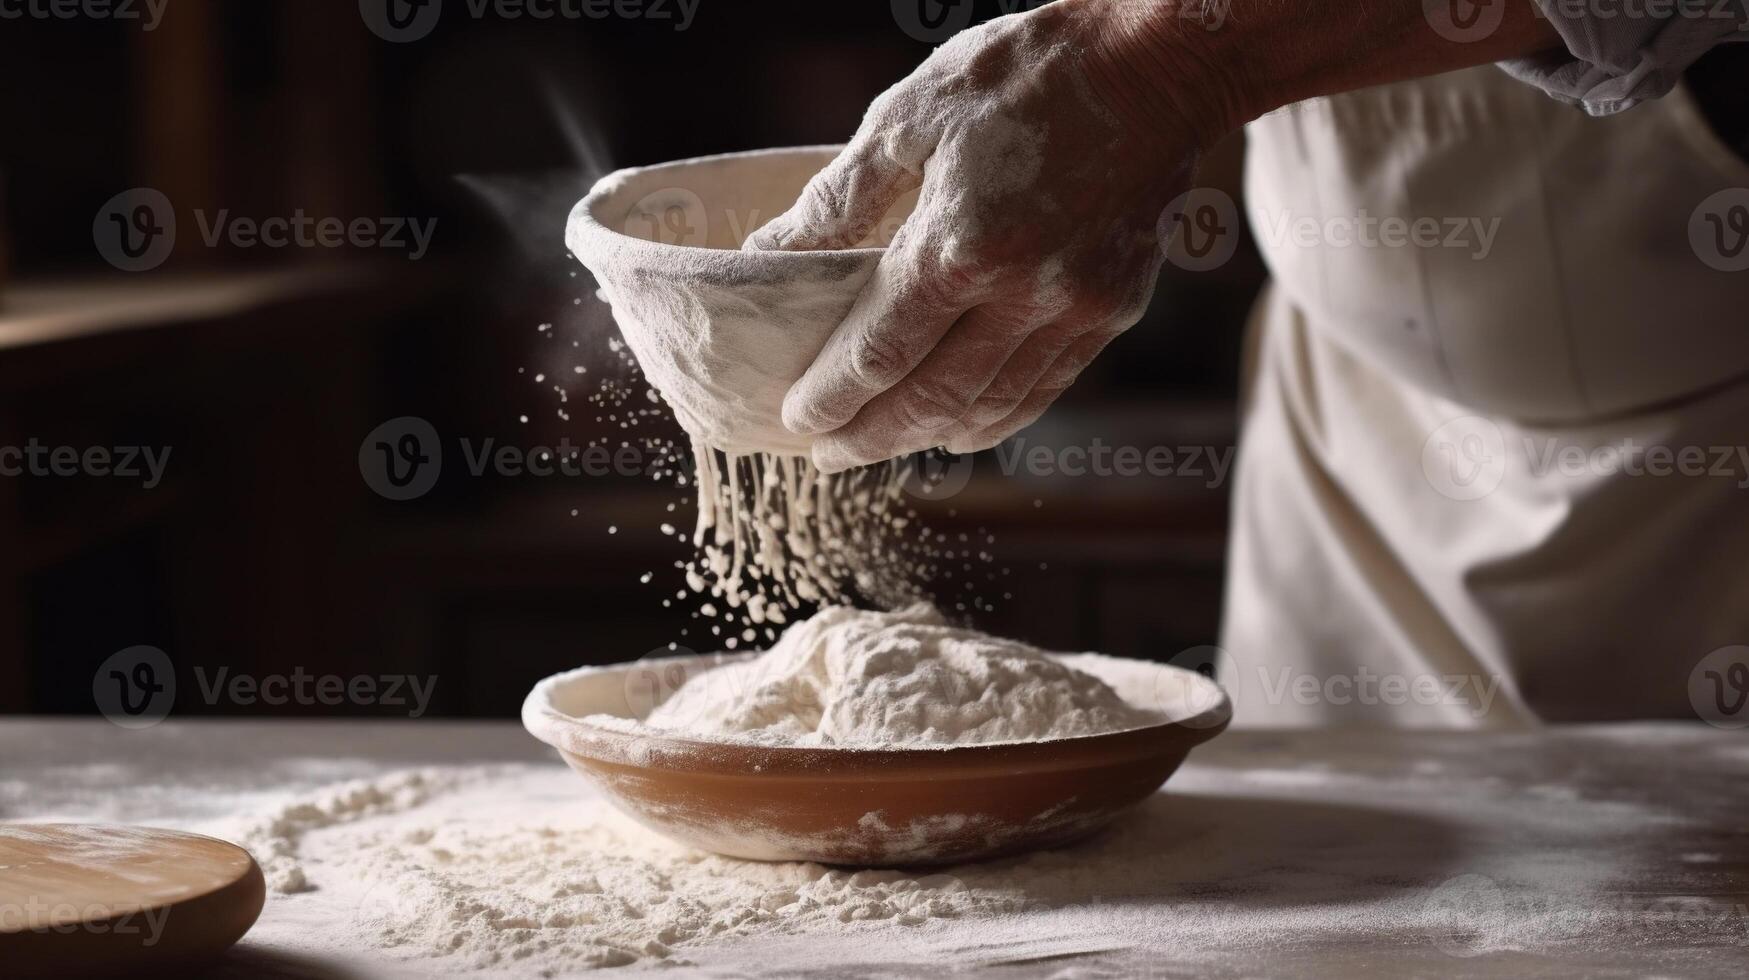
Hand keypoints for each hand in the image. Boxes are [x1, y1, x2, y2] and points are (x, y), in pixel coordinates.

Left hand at [744, 0, 1226, 471]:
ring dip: (931, 437)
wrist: (1158, 62)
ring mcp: (1077, 310)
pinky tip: (960, 420)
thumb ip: (838, 198)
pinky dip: (994, 416)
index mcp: (961, 245)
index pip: (877, 354)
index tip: (797, 419)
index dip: (831, 397)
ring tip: (886, 442)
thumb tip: (772, 253)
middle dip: (872, 438)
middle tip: (829, 455)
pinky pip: (1044, 388)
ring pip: (991, 408)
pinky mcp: (1114, 311)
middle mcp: (1023, 294)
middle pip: (930, 401)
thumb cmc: (1024, 74)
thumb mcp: (909, 117)